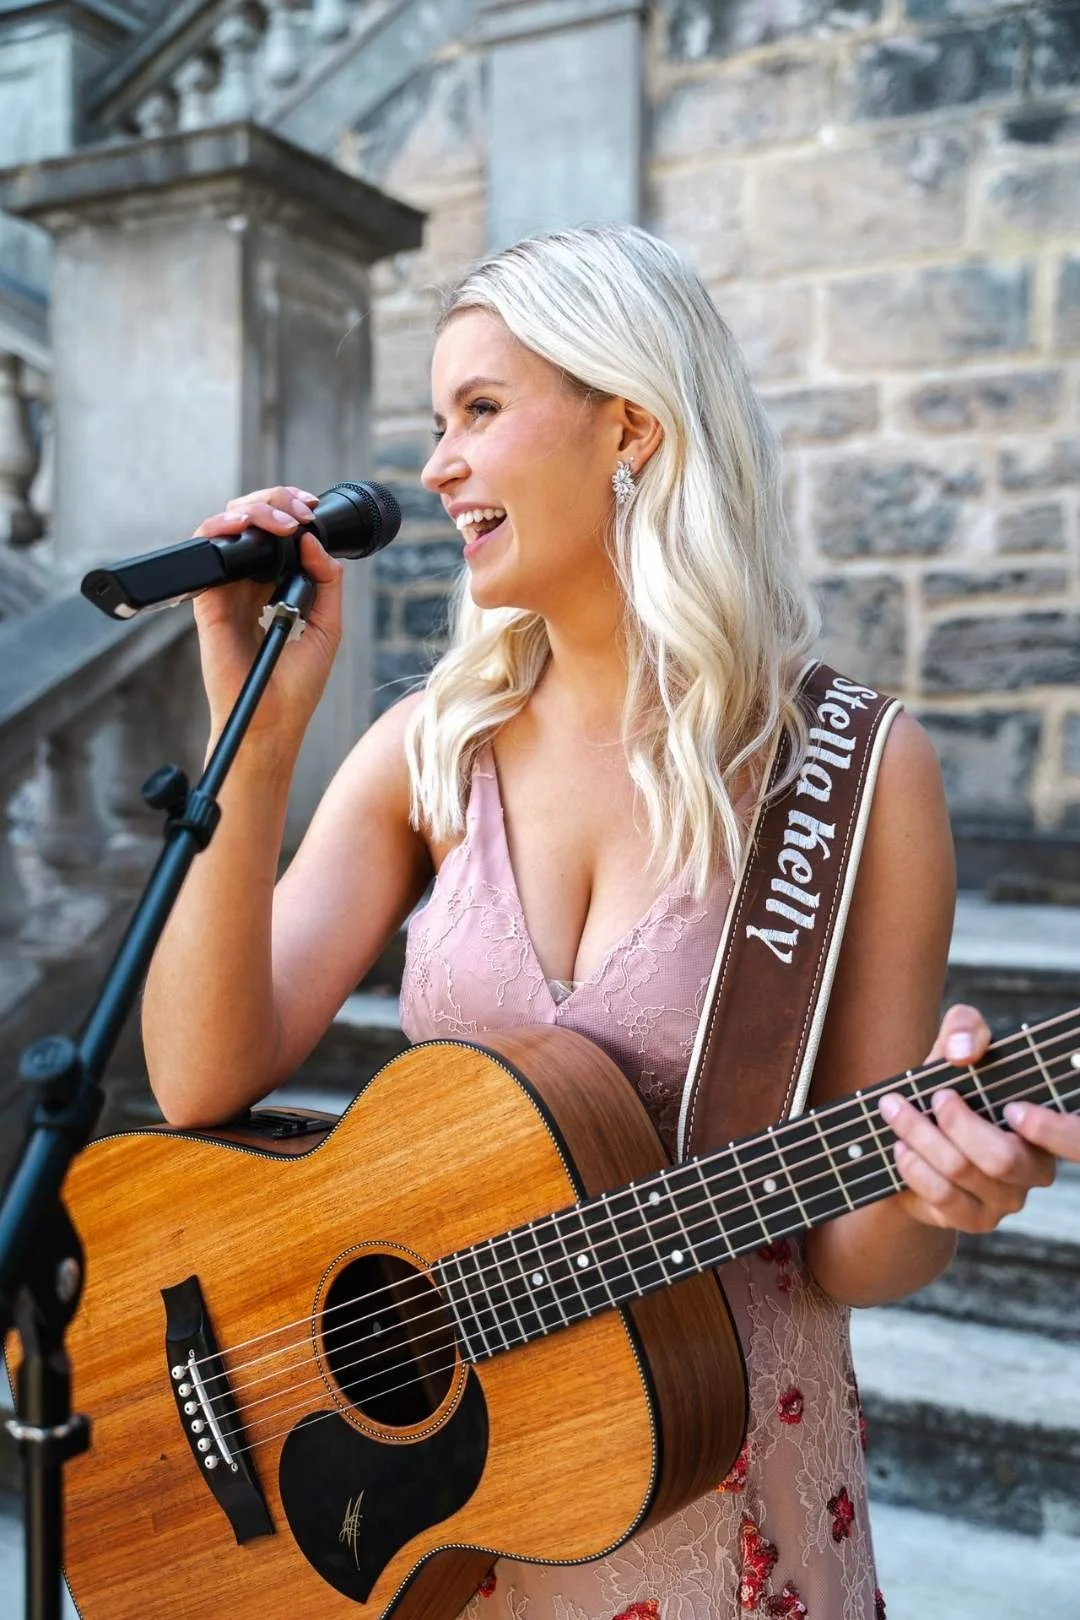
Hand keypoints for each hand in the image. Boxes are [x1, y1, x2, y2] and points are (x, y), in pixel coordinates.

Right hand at [191, 486, 343, 746]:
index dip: (289, 513)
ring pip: (227, 529)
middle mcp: (246, 587)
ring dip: (254, 511)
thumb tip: (313, 540)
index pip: (274, 536)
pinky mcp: (208, 602)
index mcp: (272, 590)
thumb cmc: (298, 686)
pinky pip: (205, 553)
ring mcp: (225, 592)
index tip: (312, 509)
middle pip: (250, 524)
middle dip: (275, 503)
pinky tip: (243, 528)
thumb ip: (326, 582)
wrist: (272, 721)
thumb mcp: (327, 626)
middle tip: (301, 509)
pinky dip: (219, 530)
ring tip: (283, 521)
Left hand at [878, 1002, 1056, 1232]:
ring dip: (920, 1136)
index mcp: (1046, 1128)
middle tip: (934, 1096)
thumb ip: (965, 1028)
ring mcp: (1005, 1200)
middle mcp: (1035, 1169)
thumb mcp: (956, 1047)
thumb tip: (964, 1051)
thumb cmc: (948, 1086)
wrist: (913, 1137)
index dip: (1049, 1129)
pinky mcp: (973, 1220)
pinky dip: (914, 1166)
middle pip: (1001, 1158)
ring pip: (961, 1171)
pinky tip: (900, 1146)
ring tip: (895, 1111)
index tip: (1011, 1108)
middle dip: (957, 1122)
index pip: (1070, 1138)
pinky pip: (942, 1196)